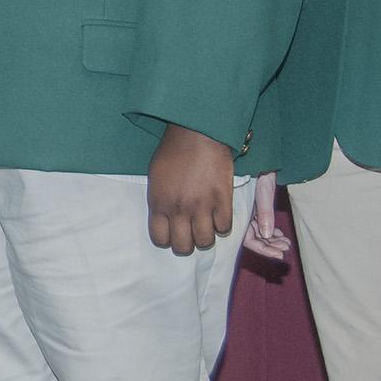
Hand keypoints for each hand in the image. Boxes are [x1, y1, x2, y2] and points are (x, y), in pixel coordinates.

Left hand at [146, 123, 234, 255]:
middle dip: (187, 243)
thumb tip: (165, 218)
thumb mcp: (155, 177)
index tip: (173, 232)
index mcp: (158, 203)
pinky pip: (225, 228)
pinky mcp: (222, 200)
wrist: (197, 133)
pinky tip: (219, 214)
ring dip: (206, 236)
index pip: (160, 239)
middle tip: (191, 233)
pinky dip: (223, 225)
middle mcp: (178, 209)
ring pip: (206, 242)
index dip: (167, 239)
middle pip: (183, 247)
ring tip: (206, 224)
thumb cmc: (173, 151)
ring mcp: (201, 206)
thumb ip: (159, 201)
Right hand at [240, 171, 290, 261]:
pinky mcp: (252, 205)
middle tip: (284, 249)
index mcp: (238, 209)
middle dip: (269, 246)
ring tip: (285, 243)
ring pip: (258, 232)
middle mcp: (241, 212)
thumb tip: (267, 235)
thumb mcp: (263, 189)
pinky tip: (279, 234)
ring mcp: (247, 209)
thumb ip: (264, 211)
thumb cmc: (260, 166)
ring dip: (271, 240)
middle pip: (253, 238)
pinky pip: (260, 223)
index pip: (247, 238)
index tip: (278, 254)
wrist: (258, 150)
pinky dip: (270, 230)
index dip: (262, 249)